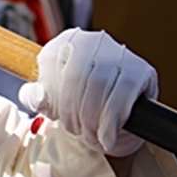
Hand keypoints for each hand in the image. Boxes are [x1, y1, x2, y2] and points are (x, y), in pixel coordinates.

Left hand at [18, 28, 156, 155]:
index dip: (53, 95)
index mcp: (65, 41)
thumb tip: (36, 96)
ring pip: (99, 85)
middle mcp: (92, 40)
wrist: (116, 116)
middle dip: (73, 111)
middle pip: (75, 77)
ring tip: (89, 136)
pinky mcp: (141, 69)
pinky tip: (106, 136)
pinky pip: (123, 96)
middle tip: (76, 132)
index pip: (51, 62)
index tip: (57, 117)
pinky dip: (111, 121)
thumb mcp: (52, 100)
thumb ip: (36, 96)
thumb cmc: (78, 103)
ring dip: (92, 119)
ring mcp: (118, 52)